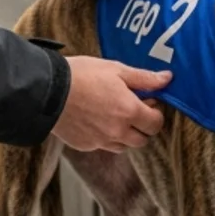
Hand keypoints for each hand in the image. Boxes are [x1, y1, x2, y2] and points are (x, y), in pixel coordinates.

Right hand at [52, 56, 171, 152]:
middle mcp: (118, 131)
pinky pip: (103, 146)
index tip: (148, 103)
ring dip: (126, 134)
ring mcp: (101, 141)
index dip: (155, 114)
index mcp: (129, 112)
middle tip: (133, 109)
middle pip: (142, 140)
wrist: (46, 91)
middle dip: (142, 127)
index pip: (155, 124)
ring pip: (124, 146)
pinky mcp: (85, 145)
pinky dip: (105, 137)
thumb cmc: (82, 75)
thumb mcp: (116, 69)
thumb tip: (168, 79)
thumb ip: (144, 78)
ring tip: (114, 115)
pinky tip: (96, 120)